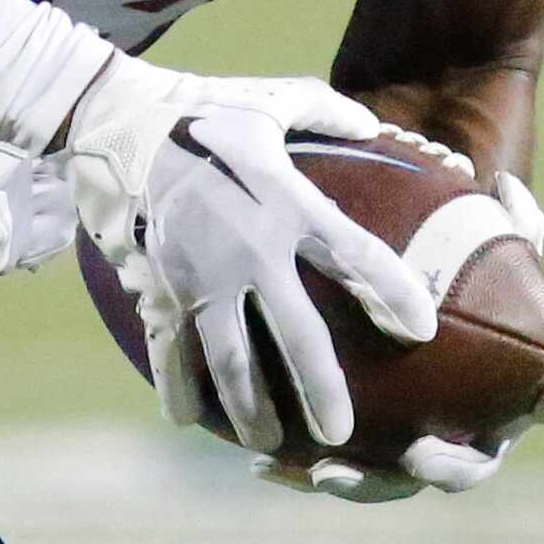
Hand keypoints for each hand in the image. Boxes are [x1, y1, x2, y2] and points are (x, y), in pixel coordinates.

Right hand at [60, 57, 437, 452]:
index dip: (392, 291)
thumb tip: (371, 121)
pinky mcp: (160, 286)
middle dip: (322, 387)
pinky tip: (186, 422)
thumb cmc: (205, 111)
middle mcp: (250, 249)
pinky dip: (176, 387)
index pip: (354, 253)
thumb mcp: (269, 100)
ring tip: (271, 442)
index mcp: (286, 202)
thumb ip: (325, 111)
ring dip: (250, 406)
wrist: (121, 123)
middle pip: (296, 332)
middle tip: (341, 431)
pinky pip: (170, 347)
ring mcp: (202, 276)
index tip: (422, 328)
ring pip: (232, 358)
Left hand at [248, 173, 543, 501]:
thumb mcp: (474, 238)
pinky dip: (301, 471)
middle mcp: (473, 430)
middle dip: (449, 470)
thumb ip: (496, 217)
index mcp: (513, 386)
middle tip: (420, 453)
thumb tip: (503, 184)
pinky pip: (338, 470)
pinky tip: (262, 463)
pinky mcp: (364, 456)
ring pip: (396, 481)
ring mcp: (419, 450)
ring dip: (366, 483)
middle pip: (472, 465)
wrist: (400, 311)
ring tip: (326, 473)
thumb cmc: (451, 275)